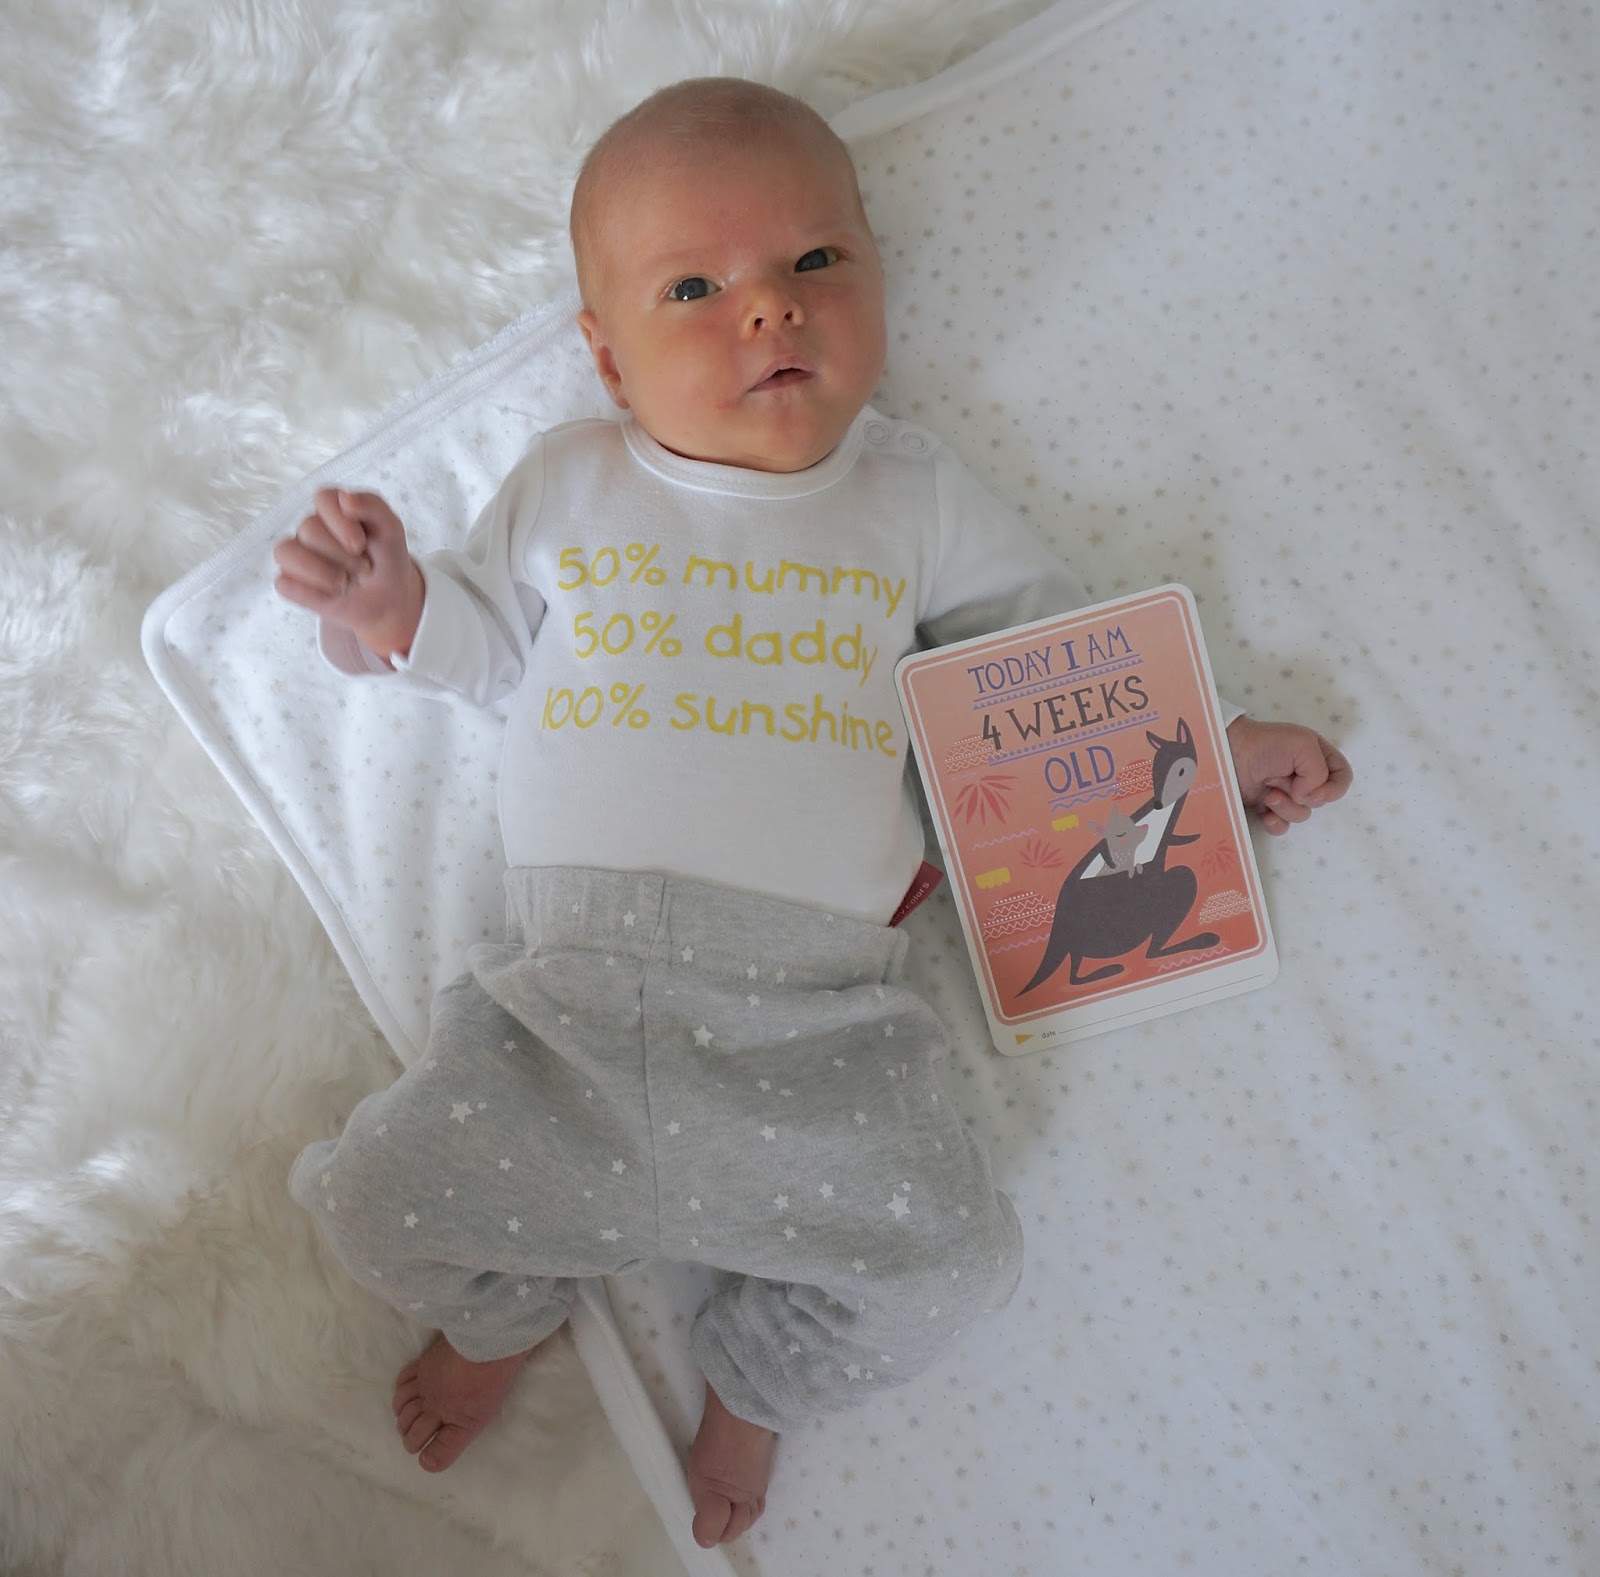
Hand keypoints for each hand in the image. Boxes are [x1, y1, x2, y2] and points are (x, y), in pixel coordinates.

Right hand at [272, 488, 424, 660]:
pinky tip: (331, 595)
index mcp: (333, 509)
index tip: (361, 544)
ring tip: (345, 583)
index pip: (323, 498)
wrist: (387, 603)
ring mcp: (296, 554)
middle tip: (363, 568)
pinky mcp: (288, 582)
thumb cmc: (386, 562)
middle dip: (343, 555)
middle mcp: (309, 528)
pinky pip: (285, 584)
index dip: (342, 522)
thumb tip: (345, 497)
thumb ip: (373, 506)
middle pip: (309, 529)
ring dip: (324, 574)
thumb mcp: (391, 531)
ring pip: (286, 552)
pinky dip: (311, 594)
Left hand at [1225, 715, 1351, 834]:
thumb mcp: (1303, 745)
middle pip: (1321, 800)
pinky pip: (1282, 826)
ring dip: (1285, 807)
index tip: (1316, 792)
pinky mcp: (1267, 807)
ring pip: (1301, 815)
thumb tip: (1306, 797)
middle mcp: (1304, 776)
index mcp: (1317, 757)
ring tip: (1267, 793)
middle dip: (1303, 796)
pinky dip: (1276, 823)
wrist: (1228, 753)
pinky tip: (1265, 814)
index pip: (1342, 778)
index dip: (1334, 790)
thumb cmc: (1266, 744)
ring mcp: (1285, 793)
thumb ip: (1319, 772)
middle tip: (1281, 783)